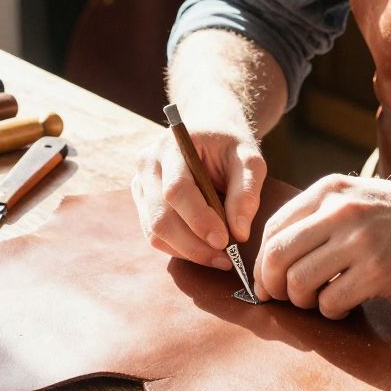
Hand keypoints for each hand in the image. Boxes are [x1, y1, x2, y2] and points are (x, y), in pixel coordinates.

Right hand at [132, 118, 265, 267]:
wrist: (208, 131)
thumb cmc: (229, 145)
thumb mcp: (249, 159)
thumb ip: (247, 192)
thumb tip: (240, 233)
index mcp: (171, 146)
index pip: (176, 190)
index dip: (199, 220)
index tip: (225, 241)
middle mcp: (147, 165)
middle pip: (160, 217)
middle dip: (193, 245)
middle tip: (224, 258)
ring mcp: (140, 184)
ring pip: (154, 232)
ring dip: (187, 252)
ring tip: (219, 258)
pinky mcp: (143, 202)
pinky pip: (154, 235)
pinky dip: (180, 249)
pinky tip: (204, 250)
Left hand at [253, 174, 390, 317]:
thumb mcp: (362, 197)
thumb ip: (323, 215)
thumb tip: (276, 253)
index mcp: (331, 189)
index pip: (273, 227)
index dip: (261, 261)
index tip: (266, 281)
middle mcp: (341, 210)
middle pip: (276, 256)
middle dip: (271, 285)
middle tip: (280, 299)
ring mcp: (360, 241)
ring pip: (298, 282)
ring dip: (301, 302)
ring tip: (319, 302)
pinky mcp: (379, 272)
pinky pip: (331, 302)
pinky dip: (330, 312)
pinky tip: (344, 307)